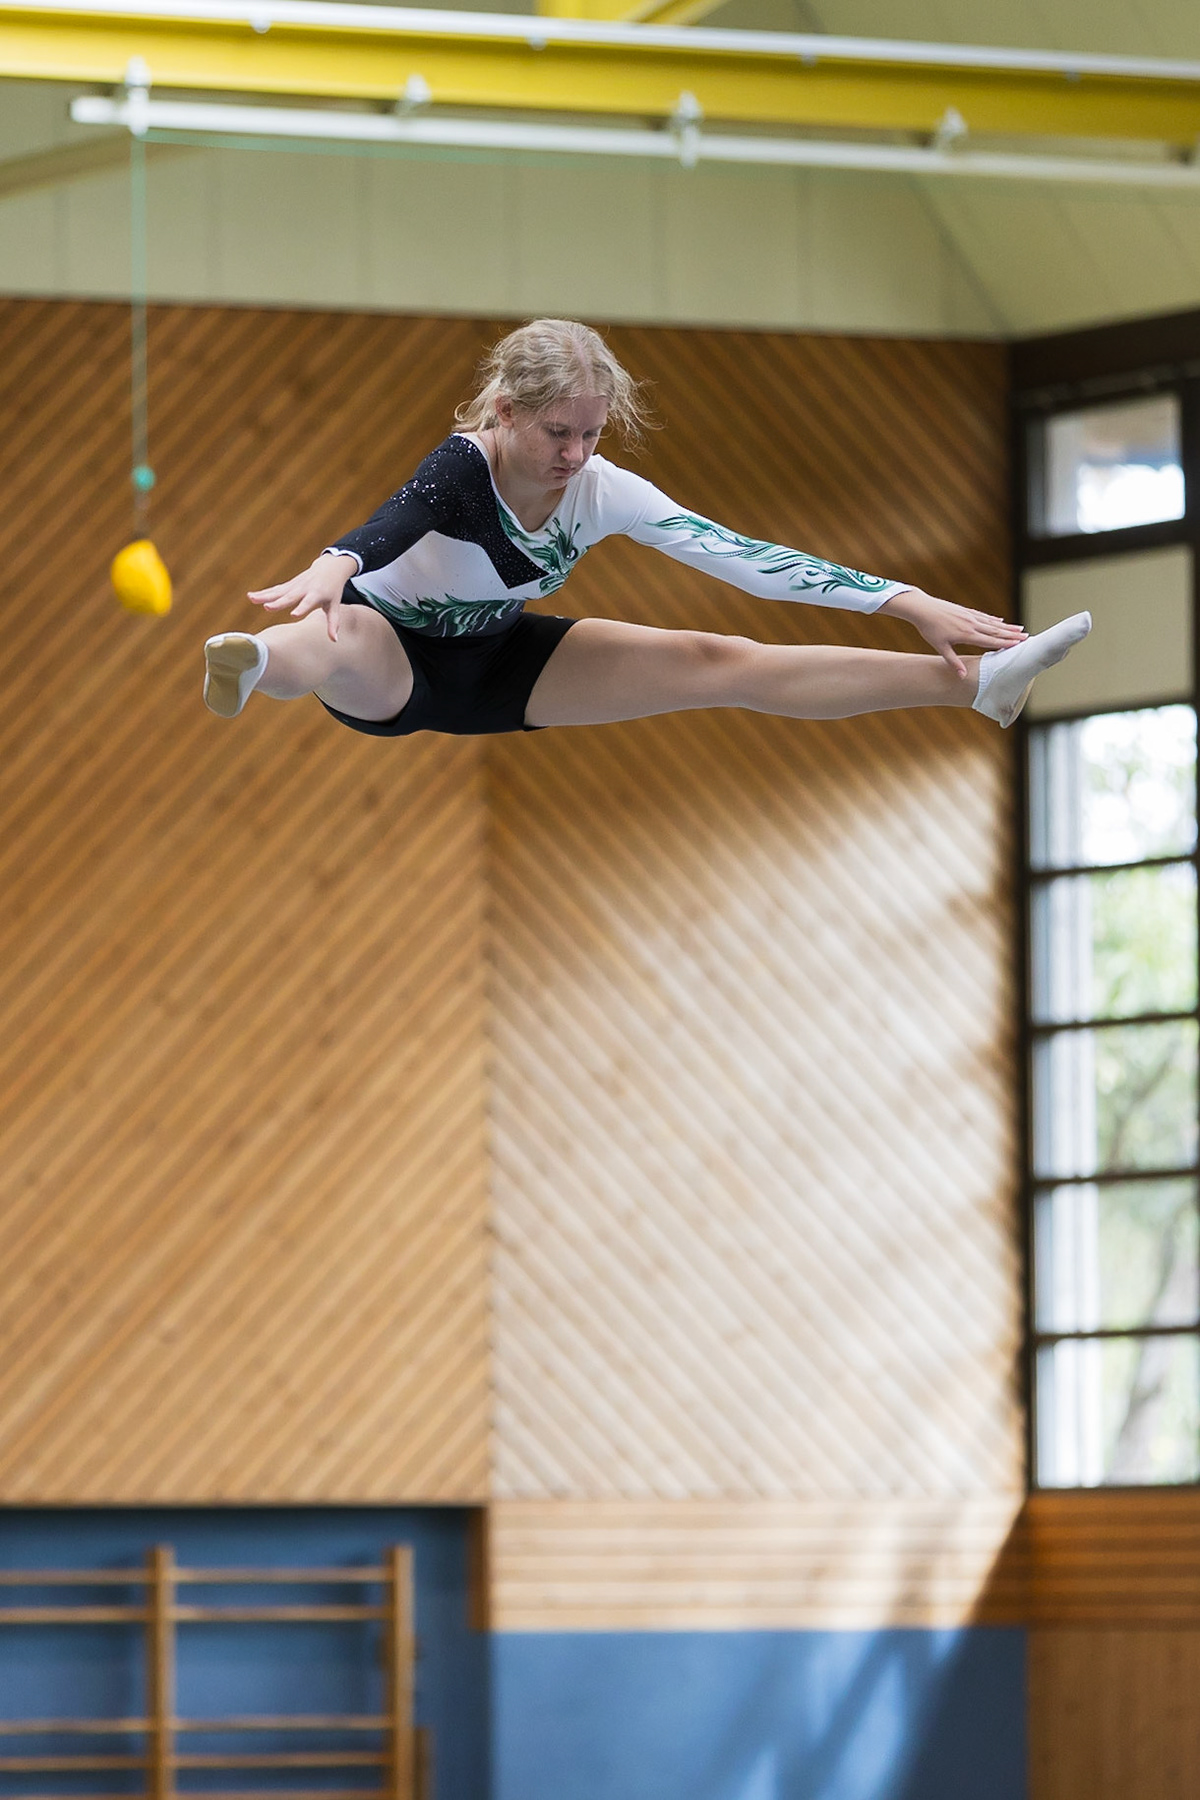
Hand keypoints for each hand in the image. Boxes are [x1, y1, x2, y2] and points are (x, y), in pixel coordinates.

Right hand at [248, 553, 357, 641]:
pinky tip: (251, 596)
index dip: (302, 608)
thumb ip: (333, 623)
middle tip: (267, 608)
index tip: (293, 615)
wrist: (330, 568)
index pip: (308, 602)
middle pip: (289, 596)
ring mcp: (295, 585)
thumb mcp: (335, 606)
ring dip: (264, 595)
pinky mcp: (289, 584)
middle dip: (278, 602)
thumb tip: (334, 641)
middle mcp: (304, 588)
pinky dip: (263, 592)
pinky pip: (275, 589)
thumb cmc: (333, 591)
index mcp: (317, 594)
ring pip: (278, 591)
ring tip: (251, 598)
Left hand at [879, 588, 1025, 678]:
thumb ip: (952, 662)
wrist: (923, 608)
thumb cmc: (930, 629)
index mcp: (966, 634)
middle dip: (1012, 635)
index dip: (1005, 643)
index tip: (1018, 645)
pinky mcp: (966, 611)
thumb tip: (962, 676)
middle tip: (1027, 637)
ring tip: (1020, 628)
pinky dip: (994, 619)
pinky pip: (984, 616)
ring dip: (1007, 626)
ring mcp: (970, 616)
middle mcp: (971, 624)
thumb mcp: (940, 647)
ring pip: (992, 622)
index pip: (990, 640)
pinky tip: (1001, 620)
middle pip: (996, 631)